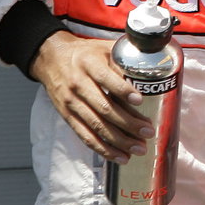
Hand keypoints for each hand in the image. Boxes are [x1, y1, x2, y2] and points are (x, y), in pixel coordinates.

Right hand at [30, 31, 151, 161]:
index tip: (140, 100)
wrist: (51, 58)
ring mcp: (71, 103)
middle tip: (148, 131)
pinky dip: (103, 148)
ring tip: (139, 148)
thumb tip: (153, 67)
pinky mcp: (67, 116)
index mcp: (89, 64)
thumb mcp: (104, 48)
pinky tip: (119, 156)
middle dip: (128, 122)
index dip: (123, 90)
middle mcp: (78, 84)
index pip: (106, 78)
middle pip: (104, 107)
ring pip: (96, 125)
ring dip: (119, 140)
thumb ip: (125, 57)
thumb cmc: (85, 53)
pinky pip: (85, 136)